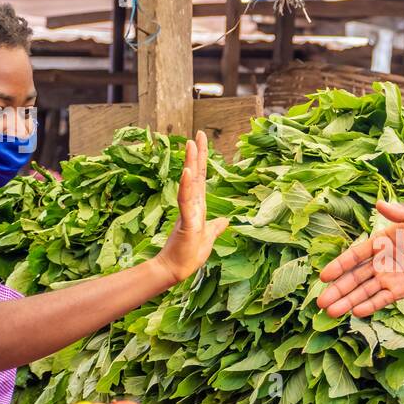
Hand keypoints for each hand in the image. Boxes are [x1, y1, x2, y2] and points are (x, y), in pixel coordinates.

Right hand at [154, 131, 228, 284]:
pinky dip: (187, 185)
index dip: (202, 160)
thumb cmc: (190, 254)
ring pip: (190, 183)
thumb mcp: (209, 237)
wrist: (177, 270)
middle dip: (197, 154)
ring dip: (191, 163)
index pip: (202, 179)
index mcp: (198, 206)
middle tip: (198, 134)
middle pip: (196, 175)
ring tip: (190, 144)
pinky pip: (186, 200)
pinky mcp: (186, 221)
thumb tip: (226, 220)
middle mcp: (192, 205)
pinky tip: (188, 171)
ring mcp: (188, 211)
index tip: (201, 142)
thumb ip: (217, 227)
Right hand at [316, 197, 403, 317]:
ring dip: (349, 301)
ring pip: (366, 291)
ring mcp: (393, 277)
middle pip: (356, 277)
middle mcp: (383, 261)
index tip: (324, 276)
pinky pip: (384, 299)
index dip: (340, 265)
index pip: (356, 255)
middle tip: (320, 302)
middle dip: (338, 289)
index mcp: (383, 241)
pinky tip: (356, 313)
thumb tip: (379, 204)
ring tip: (331, 312)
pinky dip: (371, 305)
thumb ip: (402, 211)